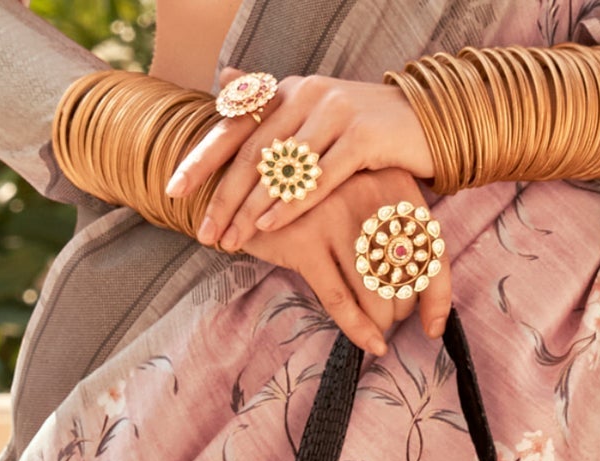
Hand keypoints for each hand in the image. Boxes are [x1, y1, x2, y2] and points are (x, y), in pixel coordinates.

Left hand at [167, 72, 432, 251]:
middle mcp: (306, 95)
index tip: (173, 190)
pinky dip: (291, 204)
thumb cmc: (365, 131)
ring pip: (281, 168)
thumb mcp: (315, 117)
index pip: (235, 126)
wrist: (426, 120)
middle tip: (204, 234)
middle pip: (253, 152)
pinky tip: (269, 227)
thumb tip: (228, 80)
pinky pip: (318, 178)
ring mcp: (334, 114)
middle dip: (224, 197)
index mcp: (289, 93)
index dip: (201, 158)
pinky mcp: (362, 137)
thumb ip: (273, 112)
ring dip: (251, 209)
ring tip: (230, 241)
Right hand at [231, 167, 451, 358]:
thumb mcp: (363, 199)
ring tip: (377, 325)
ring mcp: (335, 215)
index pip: (433, 248)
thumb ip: (396, 230)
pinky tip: (372, 346)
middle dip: (401, 308)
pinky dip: (360, 330)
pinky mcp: (304, 240)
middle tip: (390, 316)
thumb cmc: (315, 199)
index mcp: (393, 180)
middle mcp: (369, 193)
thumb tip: (429, 296)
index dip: (438, 296)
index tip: (433, 327)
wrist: (247, 177)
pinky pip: (341, 302)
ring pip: (376, 291)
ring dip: (382, 320)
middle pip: (406, 275)